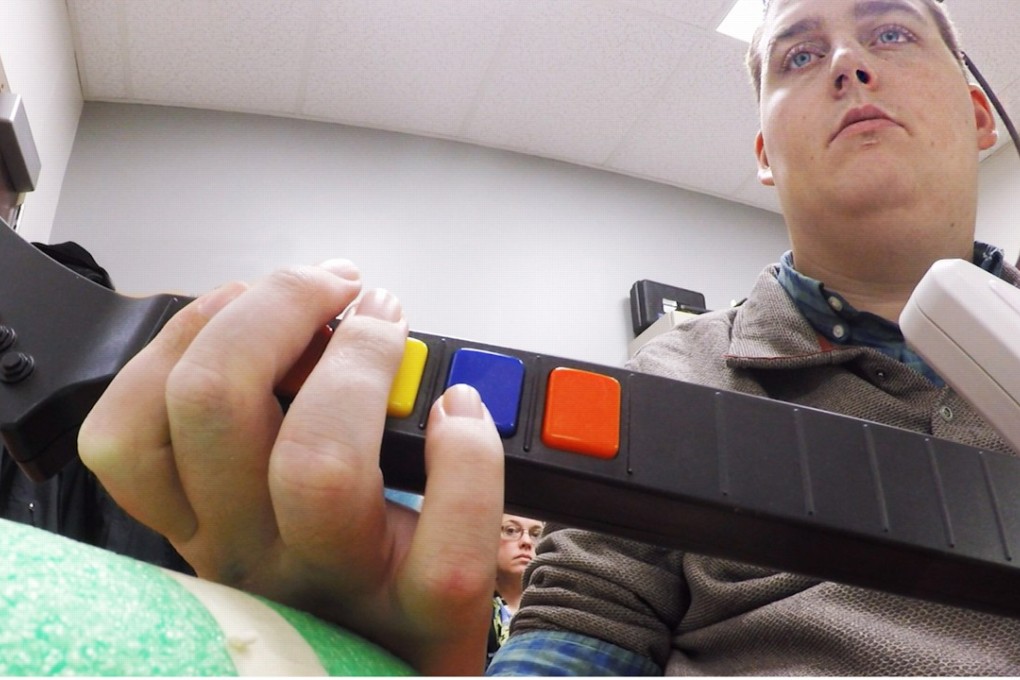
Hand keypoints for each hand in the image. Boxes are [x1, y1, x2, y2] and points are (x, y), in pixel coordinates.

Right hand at [78, 260, 504, 674]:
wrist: (397, 671)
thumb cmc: (339, 574)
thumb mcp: (264, 503)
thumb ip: (261, 416)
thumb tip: (305, 312)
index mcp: (204, 523)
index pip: (129, 429)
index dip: (192, 331)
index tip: (255, 292)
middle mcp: (252, 556)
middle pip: (214, 403)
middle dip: (280, 305)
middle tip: (337, 285)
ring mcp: (337, 586)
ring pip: (316, 461)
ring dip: (362, 361)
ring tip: (390, 326)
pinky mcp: (425, 615)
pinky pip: (447, 535)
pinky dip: (466, 456)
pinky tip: (460, 416)